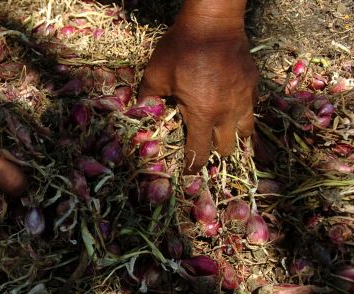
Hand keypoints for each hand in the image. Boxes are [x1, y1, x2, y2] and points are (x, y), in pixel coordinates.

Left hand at [138, 8, 257, 172]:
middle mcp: (228, 112)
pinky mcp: (253, 84)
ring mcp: (245, 98)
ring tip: (222, 136)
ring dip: (233, 137)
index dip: (192, 166)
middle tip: (203, 149)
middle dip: (213, 153)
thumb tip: (141, 116)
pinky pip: (251, 109)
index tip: (188, 170)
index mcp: (203, 114)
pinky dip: (242, 116)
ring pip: (246, 132)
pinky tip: (232, 112)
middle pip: (226, 148)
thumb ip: (147, 99)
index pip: (199, 153)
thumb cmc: (181, 48)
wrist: (213, 22)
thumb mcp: (155, 74)